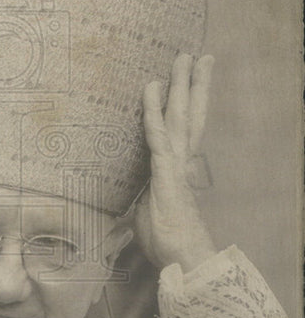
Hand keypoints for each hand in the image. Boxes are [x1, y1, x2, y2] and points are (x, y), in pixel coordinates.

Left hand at [133, 53, 215, 273]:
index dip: (185, 104)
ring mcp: (175, 165)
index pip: (182, 130)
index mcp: (176, 169)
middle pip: (189, 114)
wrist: (182, 262)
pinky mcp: (167, 173)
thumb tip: (118, 212)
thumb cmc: (166, 244)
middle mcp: (180, 161)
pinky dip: (153, 110)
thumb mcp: (141, 219)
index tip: (187, 83)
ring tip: (187, 56)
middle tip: (198, 55)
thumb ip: (132, 207)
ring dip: (181, 84)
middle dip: (193, 84)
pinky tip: (152, 87)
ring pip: (179, 116)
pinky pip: (157, 135)